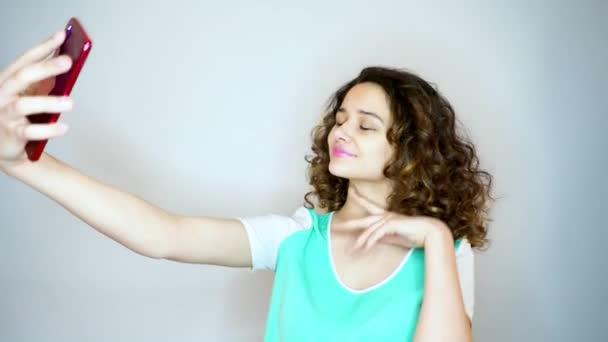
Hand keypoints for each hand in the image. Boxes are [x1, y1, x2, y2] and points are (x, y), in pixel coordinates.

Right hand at [0, 29, 73, 169]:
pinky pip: (30, 131)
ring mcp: (5, 114)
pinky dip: (48, 129)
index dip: (43, 47)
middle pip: (22, 76)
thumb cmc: (18, 115)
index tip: (62, 34)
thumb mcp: (30, 93)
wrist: (4, 145)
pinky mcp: (11, 134)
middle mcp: (2, 94)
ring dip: (48, 101)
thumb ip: (45, 79)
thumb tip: (66, 61)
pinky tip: (64, 127)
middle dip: (45, 67)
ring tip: (70, 102)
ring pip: (24, 105)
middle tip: (68, 61)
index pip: (25, 59)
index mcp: (8, 80)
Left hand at [334, 186, 449, 253]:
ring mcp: (389, 219)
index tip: (351, 191)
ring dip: (359, 242)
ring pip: (369, 231)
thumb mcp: (395, 238)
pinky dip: (370, 242)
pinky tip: (364, 249)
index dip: (360, 199)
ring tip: (350, 252)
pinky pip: (377, 234)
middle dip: (350, 224)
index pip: (370, 207)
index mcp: (387, 217)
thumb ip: (383, 238)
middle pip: (364, 220)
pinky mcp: (392, 225)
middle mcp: (386, 216)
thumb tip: (371, 241)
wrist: (431, 233)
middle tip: (336, 226)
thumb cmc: (415, 235)